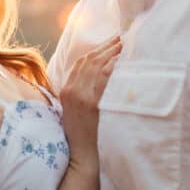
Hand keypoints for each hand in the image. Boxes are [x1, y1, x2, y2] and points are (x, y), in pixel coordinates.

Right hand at [60, 35, 121, 175]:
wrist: (81, 152)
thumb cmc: (81, 132)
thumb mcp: (75, 108)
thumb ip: (81, 90)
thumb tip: (98, 73)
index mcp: (66, 89)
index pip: (80, 62)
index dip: (96, 49)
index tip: (109, 41)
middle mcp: (71, 89)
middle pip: (89, 60)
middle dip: (106, 46)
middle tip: (120, 37)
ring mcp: (81, 96)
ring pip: (96, 66)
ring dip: (111, 52)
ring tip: (124, 44)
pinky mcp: (92, 103)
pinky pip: (104, 79)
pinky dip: (113, 66)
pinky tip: (122, 60)